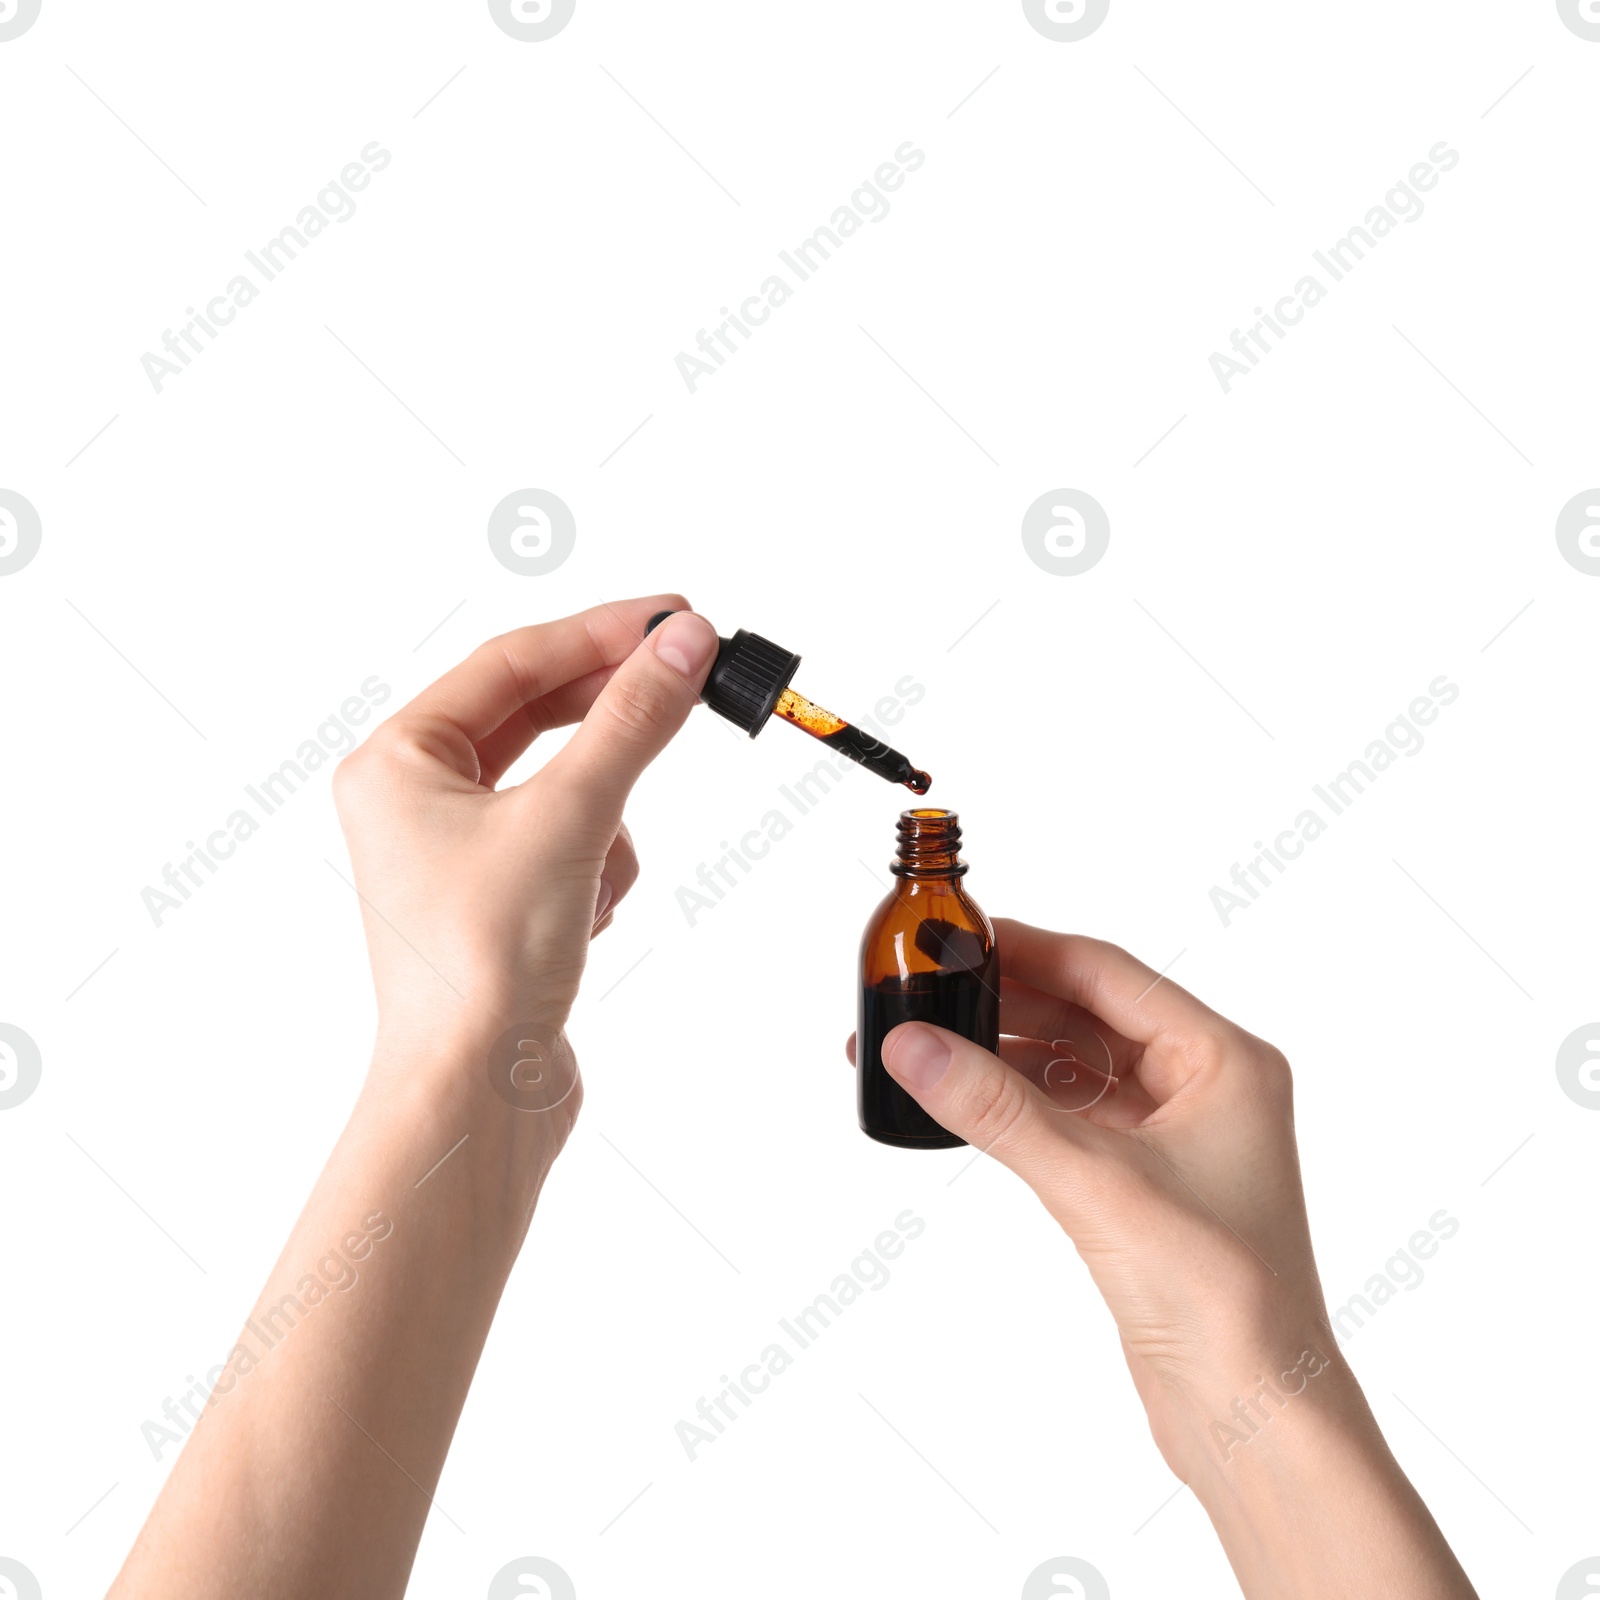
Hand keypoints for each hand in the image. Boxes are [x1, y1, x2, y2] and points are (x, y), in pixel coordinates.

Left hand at [333, 596, 717, 1143]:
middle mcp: (416, 798)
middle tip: (691, 676)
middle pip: (536, 716)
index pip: (512, 662)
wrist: (476, 1094)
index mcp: (397, 761)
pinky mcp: (501, 898)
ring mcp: (458, 851)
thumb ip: (632, 721)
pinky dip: (599, 868)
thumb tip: (683, 645)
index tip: (678, 616)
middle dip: (612, 716)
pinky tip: (587, 919)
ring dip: (603, 818)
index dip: (602, 633)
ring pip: (566, 785)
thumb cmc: (483, 963)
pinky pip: (574, 841)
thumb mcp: (570, 817)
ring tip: (595, 876)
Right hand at [856, 919, 1477, 1598]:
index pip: (1109, 974)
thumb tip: (915, 1046)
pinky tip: (967, 1099)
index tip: (957, 939)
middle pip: (1088, 1014)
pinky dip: (1019, 1106)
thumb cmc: (1224, 1301)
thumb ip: (999, 1110)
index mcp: (1225, 1061)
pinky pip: (1070, 1119)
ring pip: (1075, 1068)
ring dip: (1005, 1056)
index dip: (1029, 950)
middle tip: (927, 990)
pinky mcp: (1143, 1187)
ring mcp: (1175, 1138)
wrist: (1254, 1418)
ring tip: (928, 1044)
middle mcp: (1205, 1088)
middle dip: (1006, 1003)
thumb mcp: (1097, 1185)